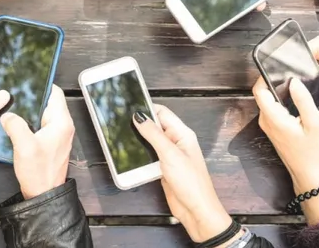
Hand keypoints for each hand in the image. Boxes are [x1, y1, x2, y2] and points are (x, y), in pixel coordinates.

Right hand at [0, 85, 73, 198]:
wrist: (43, 194)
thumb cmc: (39, 173)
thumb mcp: (24, 146)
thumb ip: (16, 125)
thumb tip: (8, 114)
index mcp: (61, 122)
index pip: (55, 93)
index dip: (42, 84)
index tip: (27, 79)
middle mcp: (63, 126)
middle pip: (49, 101)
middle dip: (34, 96)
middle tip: (16, 92)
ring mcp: (58, 134)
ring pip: (44, 112)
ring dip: (31, 109)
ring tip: (15, 106)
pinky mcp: (52, 142)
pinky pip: (42, 123)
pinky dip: (31, 120)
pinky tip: (18, 122)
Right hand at [133, 105, 232, 242]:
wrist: (196, 210)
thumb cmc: (191, 183)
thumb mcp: (170, 154)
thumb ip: (153, 134)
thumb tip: (139, 116)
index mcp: (182, 133)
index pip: (162, 112)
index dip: (147, 109)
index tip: (129, 108)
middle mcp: (177, 142)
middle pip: (155, 126)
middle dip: (140, 125)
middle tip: (122, 123)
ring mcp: (170, 155)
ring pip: (150, 142)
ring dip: (139, 141)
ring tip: (124, 139)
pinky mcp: (163, 168)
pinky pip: (149, 156)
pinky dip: (141, 156)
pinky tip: (132, 156)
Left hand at [253, 78, 318, 223]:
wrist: (310, 175)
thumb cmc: (313, 153)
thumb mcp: (314, 123)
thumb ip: (303, 101)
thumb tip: (294, 82)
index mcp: (273, 118)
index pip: (259, 91)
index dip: (264, 77)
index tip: (277, 69)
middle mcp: (266, 121)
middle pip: (262, 95)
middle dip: (273, 82)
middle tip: (291, 75)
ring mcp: (268, 126)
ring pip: (268, 102)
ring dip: (278, 92)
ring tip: (295, 85)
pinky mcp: (274, 130)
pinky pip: (273, 110)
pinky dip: (281, 102)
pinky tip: (295, 100)